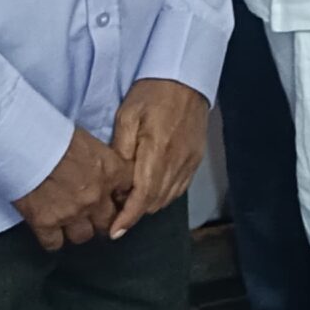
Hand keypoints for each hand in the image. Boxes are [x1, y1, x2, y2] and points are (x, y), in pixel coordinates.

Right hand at [15, 125, 130, 250]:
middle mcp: (96, 197)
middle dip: (100, 219)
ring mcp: (72, 213)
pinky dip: (52, 239)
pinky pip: (55, 243)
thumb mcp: (88, 140)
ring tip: (68, 221)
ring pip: (84, 236)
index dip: (121, 196)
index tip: (113, 197)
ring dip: (77, 230)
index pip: (130, 191)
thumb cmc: (53, 132)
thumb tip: (97, 168)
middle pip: (109, 221)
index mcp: (111, 171)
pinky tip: (48, 229)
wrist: (23, 141)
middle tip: (90, 214)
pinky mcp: (46, 223)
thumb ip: (99, 160)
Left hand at [111, 78, 210, 238]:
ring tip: (130, 199)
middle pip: (155, 201)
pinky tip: (151, 188)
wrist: (186, 78)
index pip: (143, 195)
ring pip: (167, 198)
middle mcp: (177, 161)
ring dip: (149, 204)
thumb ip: (121, 149)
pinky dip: (163, 195)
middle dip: (135, 212)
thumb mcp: (127, 115)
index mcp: (157, 150)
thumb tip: (115, 179)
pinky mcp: (195, 159)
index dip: (128, 217)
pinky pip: (179, 188)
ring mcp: (189, 162)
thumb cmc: (153, 92)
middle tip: (114, 211)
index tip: (115, 231)